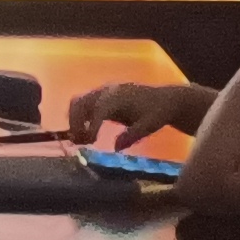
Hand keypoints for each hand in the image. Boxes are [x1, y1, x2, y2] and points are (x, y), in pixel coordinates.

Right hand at [68, 81, 205, 146]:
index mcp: (119, 96)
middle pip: (80, 102)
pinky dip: (79, 120)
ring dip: (74, 122)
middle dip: (75, 123)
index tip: (91, 141)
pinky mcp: (101, 99)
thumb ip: (134, 134)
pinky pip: (82, 106)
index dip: (92, 125)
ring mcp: (102, 93)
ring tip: (82, 141)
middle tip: (80, 143)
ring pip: (77, 103)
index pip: (99, 108)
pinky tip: (88, 136)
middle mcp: (107, 91)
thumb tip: (116, 147)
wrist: (165, 100)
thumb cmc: (159, 112)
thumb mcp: (151, 125)